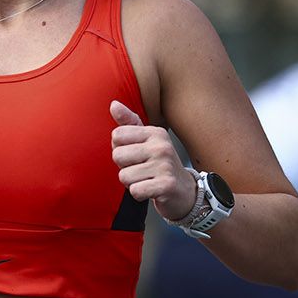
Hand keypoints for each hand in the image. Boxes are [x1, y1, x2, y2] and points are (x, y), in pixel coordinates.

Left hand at [110, 100, 198, 222]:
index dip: (120, 148)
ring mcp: (165, 165)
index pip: (117, 135)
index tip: (135, 154)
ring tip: (146, 179)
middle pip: (117, 155)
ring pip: (124, 176)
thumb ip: (128, 123)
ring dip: (131, 182)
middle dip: (124, 167)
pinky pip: (135, 190)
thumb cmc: (160, 163)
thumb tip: (113, 104)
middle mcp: (161, 146)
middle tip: (141, 169)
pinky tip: (150, 189)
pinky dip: (138, 194)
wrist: (184, 190)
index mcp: (155, 132)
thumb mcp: (146, 140)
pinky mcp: (166, 185)